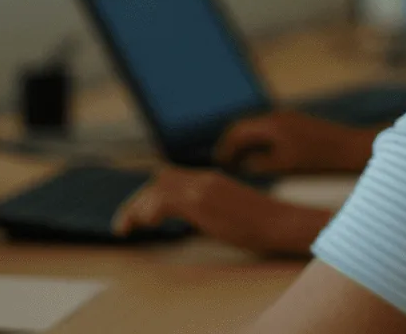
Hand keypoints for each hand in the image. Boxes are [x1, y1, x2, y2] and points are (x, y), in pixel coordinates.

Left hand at [111, 167, 332, 256]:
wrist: (281, 223)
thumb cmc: (261, 224)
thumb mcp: (227, 213)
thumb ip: (206, 210)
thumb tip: (186, 220)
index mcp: (209, 179)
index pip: (168, 177)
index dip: (148, 195)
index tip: (137, 215)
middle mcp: (203, 178)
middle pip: (158, 179)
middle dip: (136, 201)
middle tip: (124, 225)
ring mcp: (203, 187)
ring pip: (157, 188)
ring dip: (136, 207)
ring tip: (126, 229)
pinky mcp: (203, 201)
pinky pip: (166, 200)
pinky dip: (150, 211)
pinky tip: (146, 226)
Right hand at [214, 110, 378, 173]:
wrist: (350, 147)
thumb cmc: (318, 160)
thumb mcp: (285, 165)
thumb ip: (260, 164)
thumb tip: (244, 164)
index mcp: (271, 124)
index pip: (238, 131)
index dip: (225, 147)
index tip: (218, 162)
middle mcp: (277, 115)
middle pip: (245, 125)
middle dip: (232, 143)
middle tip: (223, 161)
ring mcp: (287, 117)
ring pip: (257, 127)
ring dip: (246, 142)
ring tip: (238, 161)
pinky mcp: (296, 123)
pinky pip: (269, 129)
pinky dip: (259, 141)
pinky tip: (261, 156)